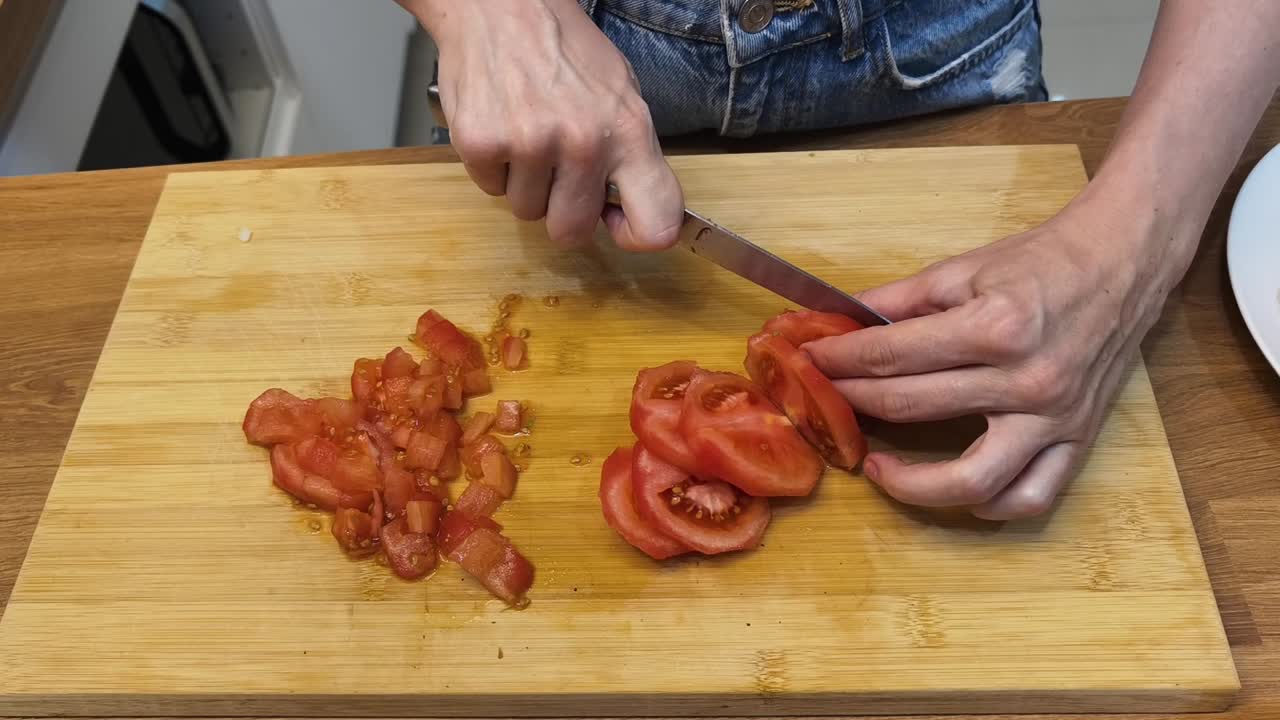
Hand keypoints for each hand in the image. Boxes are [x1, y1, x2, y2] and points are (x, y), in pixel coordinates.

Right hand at [403, 0, 683, 249]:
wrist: (502, 6)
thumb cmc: (564, 50)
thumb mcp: (621, 93)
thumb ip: (630, 156)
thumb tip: (629, 213)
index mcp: (629, 131)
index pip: (657, 222)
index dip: (637, 237)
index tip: (617, 223)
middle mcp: (583, 142)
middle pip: (571, 231)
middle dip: (561, 210)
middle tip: (556, 171)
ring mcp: (530, 144)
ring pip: (526, 211)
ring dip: (525, 183)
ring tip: (526, 132)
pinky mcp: (481, 143)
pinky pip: (490, 189)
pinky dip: (492, 167)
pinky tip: (501, 125)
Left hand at [803, 186, 1193, 519]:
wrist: (1122, 262)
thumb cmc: (1043, 261)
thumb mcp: (963, 268)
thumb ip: (897, 300)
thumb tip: (838, 322)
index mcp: (996, 327)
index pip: (891, 355)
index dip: (838, 359)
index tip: (808, 360)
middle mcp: (1027, 380)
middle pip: (912, 407)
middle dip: (852, 403)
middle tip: (823, 400)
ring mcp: (1055, 418)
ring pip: (972, 480)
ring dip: (910, 484)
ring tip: (876, 467)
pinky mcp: (1078, 439)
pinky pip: (1031, 496)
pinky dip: (990, 506)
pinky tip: (954, 492)